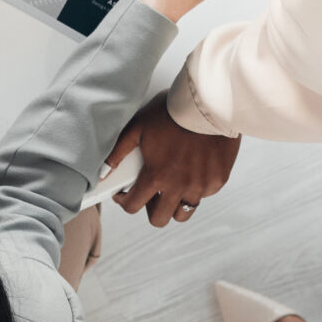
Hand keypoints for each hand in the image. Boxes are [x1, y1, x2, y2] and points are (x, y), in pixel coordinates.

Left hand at [106, 95, 240, 227]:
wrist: (208, 102)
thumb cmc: (172, 111)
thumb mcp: (138, 126)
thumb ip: (118, 152)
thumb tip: (103, 172)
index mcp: (157, 175)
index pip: (133, 206)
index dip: (125, 202)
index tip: (125, 195)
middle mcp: (179, 186)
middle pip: (159, 219)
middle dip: (150, 210)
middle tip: (150, 193)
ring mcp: (201, 186)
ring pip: (184, 212)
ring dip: (174, 203)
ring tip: (171, 186)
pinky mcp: (218, 180)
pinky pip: (204, 194)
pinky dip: (196, 188)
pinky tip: (192, 170)